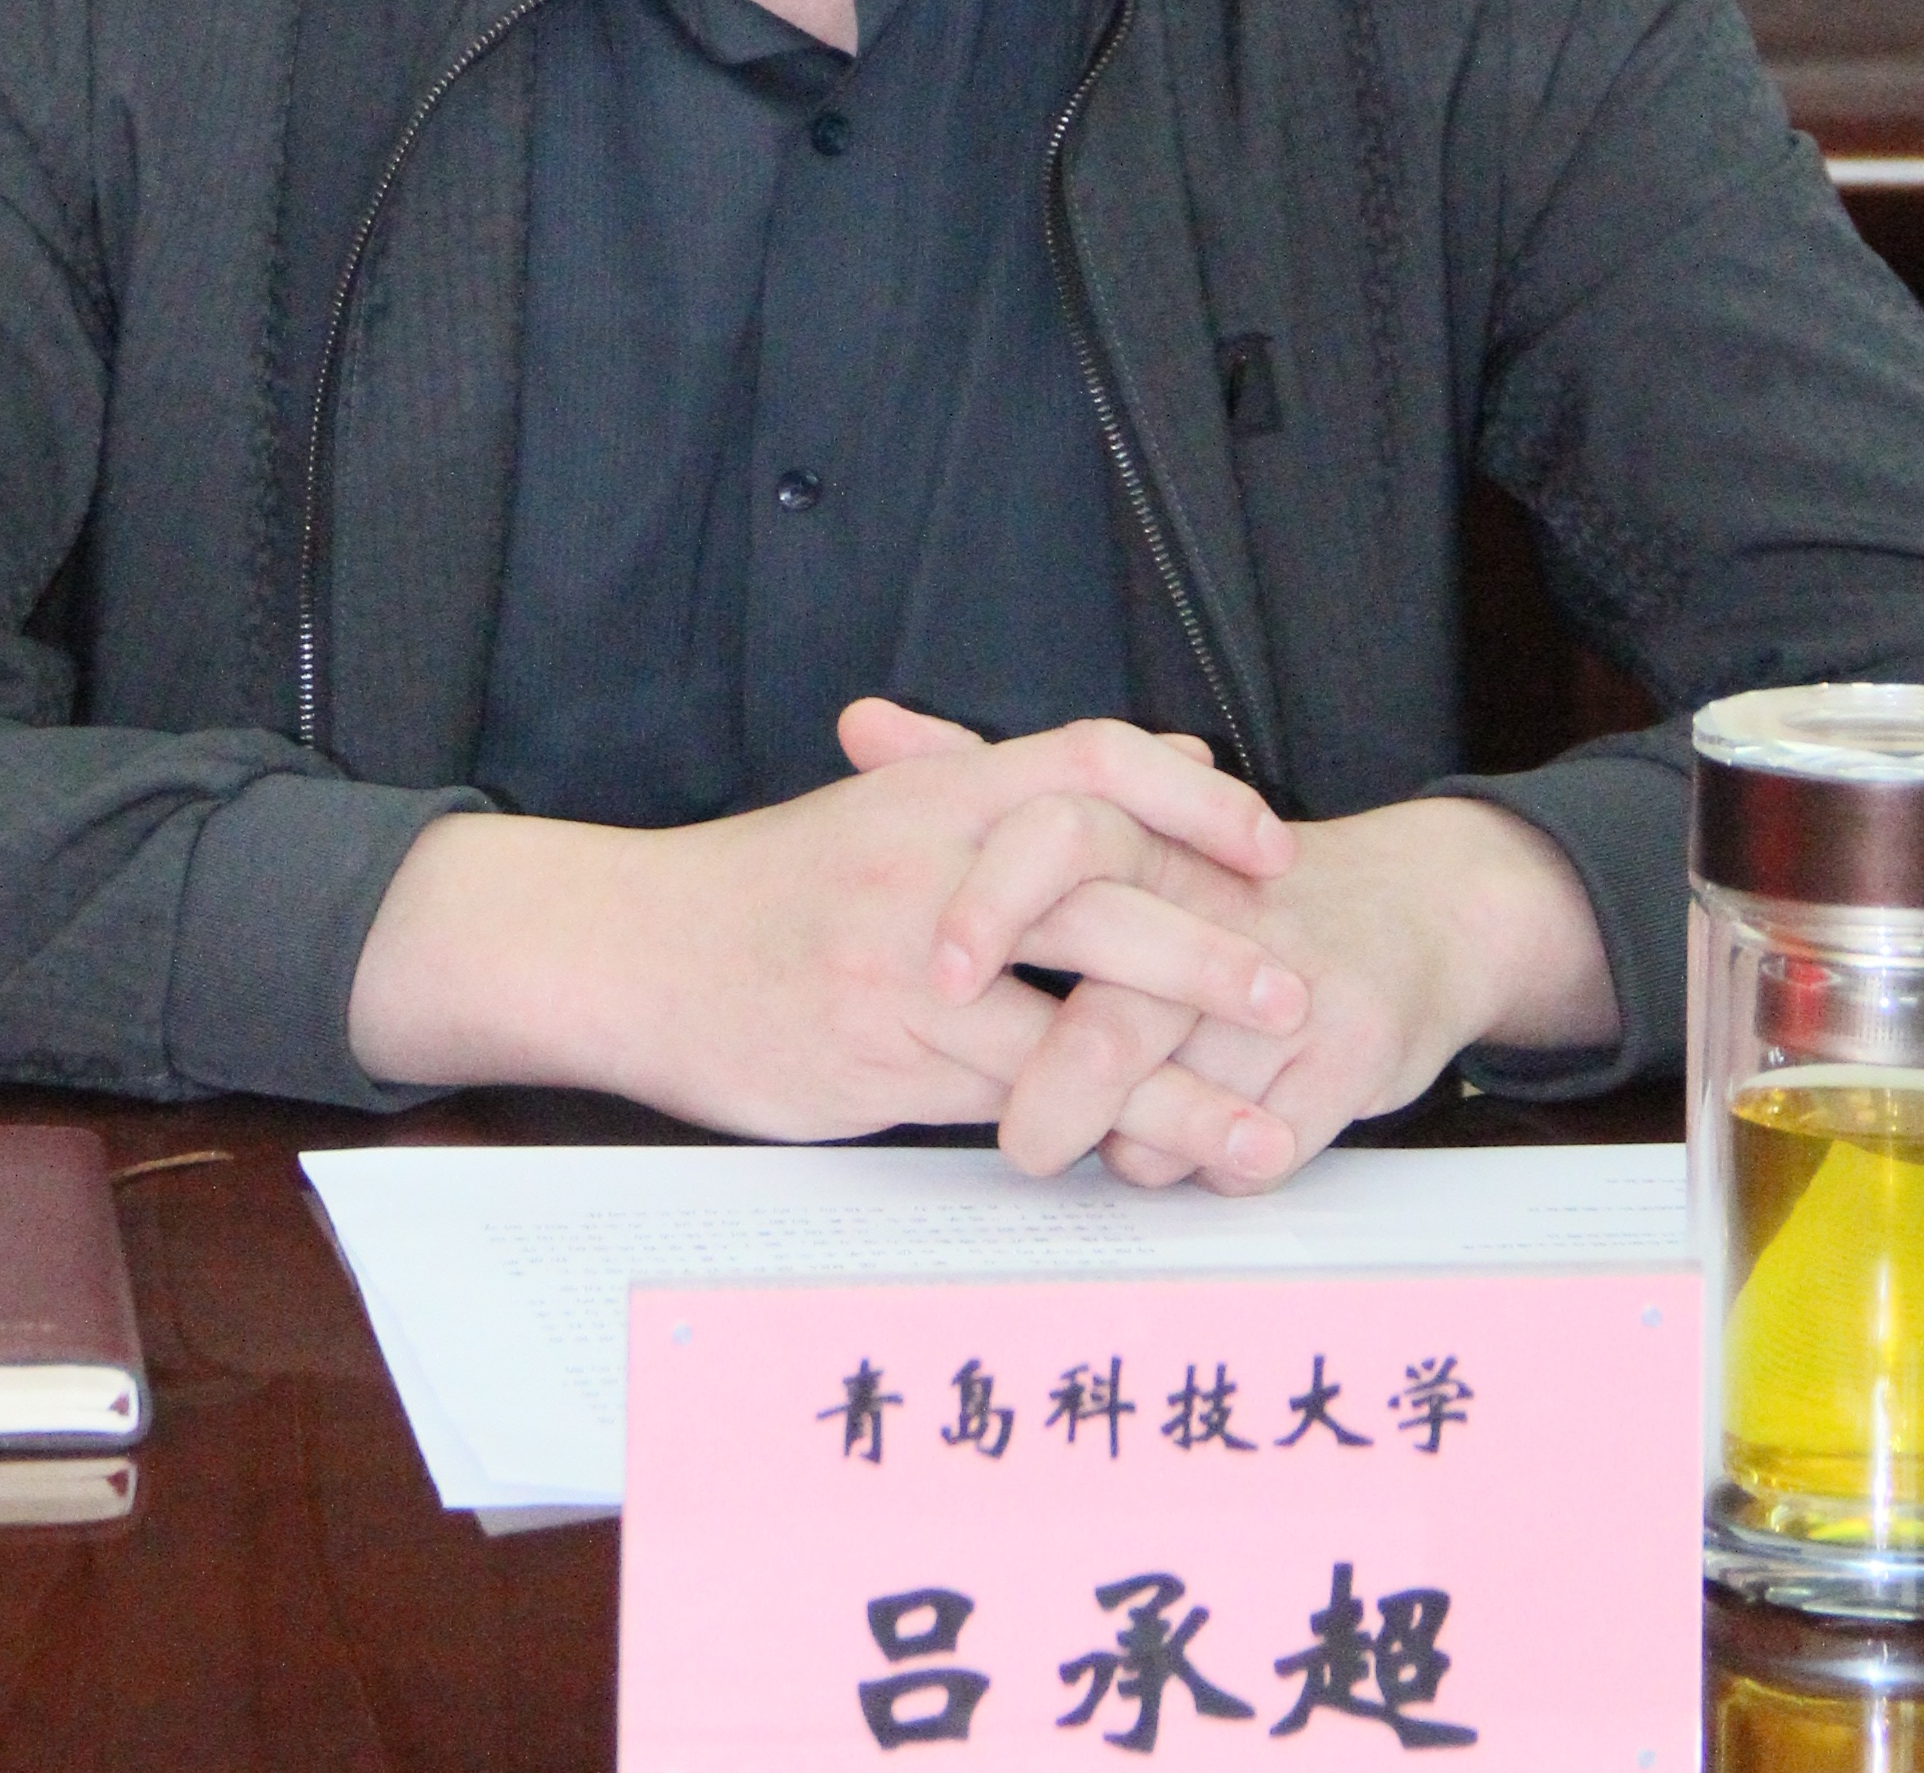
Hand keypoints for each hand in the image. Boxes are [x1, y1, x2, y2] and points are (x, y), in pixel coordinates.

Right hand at [347, 712, 1307, 1163]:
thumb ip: (1007, 794)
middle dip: (1210, 950)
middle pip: (1099, 894)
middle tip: (1296, 993)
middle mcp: (928, 862)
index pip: (1093, 761)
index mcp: (939, 788)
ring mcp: (900, 962)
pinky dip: (1081, 1135)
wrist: (628, 948)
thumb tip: (1160, 757)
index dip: (1193, 797)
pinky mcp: (873, 1054)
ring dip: (1174, 1086)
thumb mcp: (883, 806)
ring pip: (1064, 1023)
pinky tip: (1135, 1166)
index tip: (1269, 844)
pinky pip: (1001, 1099)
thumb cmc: (762, 889)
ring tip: (1260, 1130)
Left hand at [850, 706, 1620, 1190]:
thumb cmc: (1227, 876)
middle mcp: (1220, 899)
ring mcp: (1291, 980)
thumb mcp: (1109, 811)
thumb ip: (975, 775)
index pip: (1064, 840)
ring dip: (1121, 1135)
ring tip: (1059, 1151)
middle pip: (1124, 989)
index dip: (992, 908)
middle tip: (1007, 1131)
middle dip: (1057, 1079)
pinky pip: (1260, 1138)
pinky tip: (1170, 1160)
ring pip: (1180, 1085)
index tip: (937, 976)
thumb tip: (860, 724)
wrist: (1416, 913)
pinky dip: (1202, 1163)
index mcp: (1151, 832)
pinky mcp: (1351, 1054)